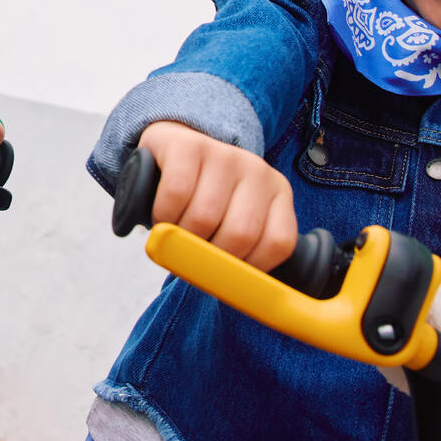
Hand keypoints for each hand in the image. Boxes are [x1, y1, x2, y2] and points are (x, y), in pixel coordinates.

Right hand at [137, 120, 296, 270]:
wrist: (176, 144)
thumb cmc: (204, 195)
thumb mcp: (234, 216)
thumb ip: (245, 249)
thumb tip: (242, 295)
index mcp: (277, 192)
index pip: (278, 243)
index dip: (249, 268)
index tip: (225, 274)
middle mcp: (257, 170)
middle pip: (240, 234)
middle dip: (210, 257)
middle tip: (193, 257)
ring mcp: (224, 154)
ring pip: (205, 217)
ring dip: (181, 238)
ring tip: (174, 236)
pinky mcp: (188, 146)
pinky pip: (176, 193)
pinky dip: (163, 215)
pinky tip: (162, 217)